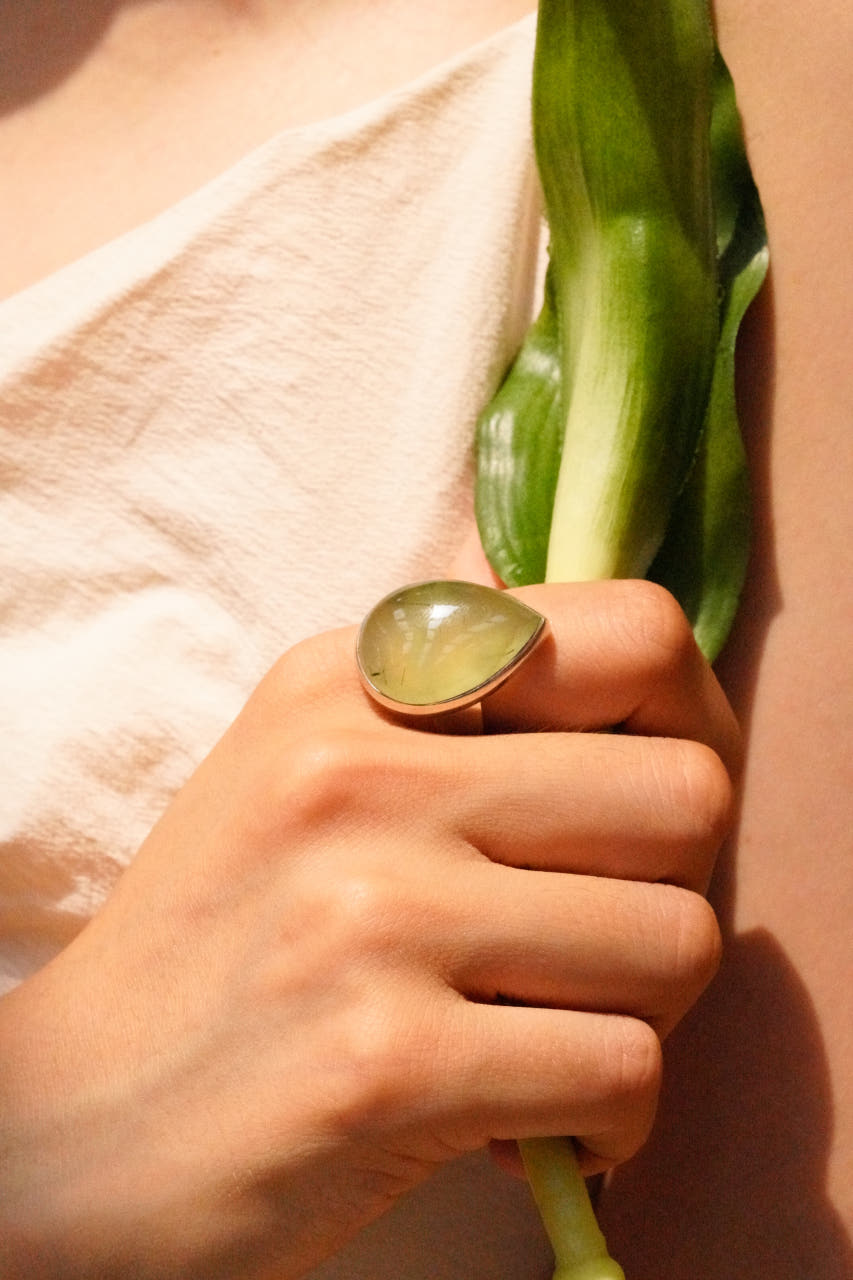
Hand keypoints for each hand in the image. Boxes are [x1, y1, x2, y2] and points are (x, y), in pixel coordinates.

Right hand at [0, 580, 736, 1279]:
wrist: (76, 1124)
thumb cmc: (224, 944)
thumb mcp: (310, 770)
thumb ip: (464, 711)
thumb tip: (655, 689)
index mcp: (356, 678)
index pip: (635, 634)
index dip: (688, 727)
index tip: (639, 813)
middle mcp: (363, 771)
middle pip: (688, 795)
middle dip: (672, 887)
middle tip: (596, 945)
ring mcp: (374, 911)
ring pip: (678, 941)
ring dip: (640, 1014)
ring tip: (547, 1033)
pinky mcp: (387, 1062)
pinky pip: (626, 1074)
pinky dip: (608, 1121)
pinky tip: (530, 1124)